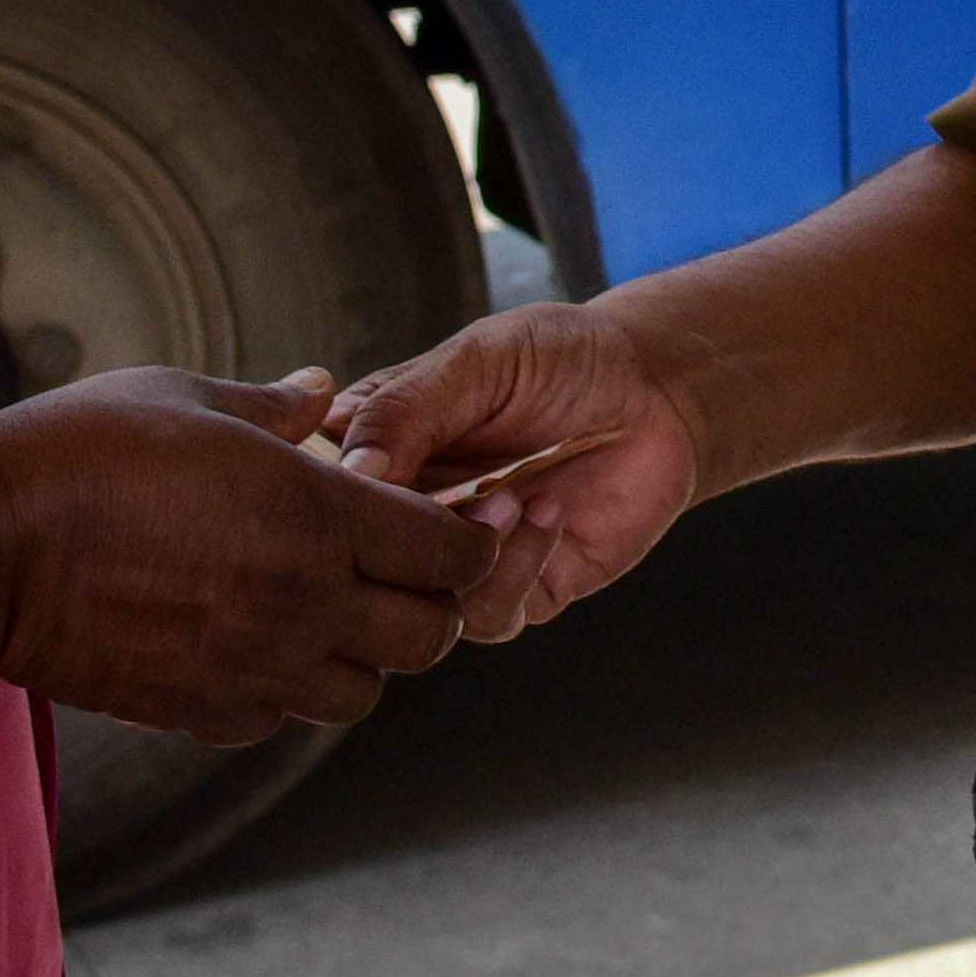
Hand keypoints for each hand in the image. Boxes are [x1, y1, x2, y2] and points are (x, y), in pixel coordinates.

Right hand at [0, 367, 489, 740]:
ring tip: (323, 613)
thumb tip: (325, 391)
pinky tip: (250, 645)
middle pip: (428, 638)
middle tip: (396, 573)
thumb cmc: (81, 453)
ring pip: (361, 694)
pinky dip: (282, 692)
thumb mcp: (189, 398)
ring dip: (360, 658)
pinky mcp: (200, 711)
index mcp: (318, 515)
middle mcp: (303, 602)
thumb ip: (275, 407)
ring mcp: (253, 667)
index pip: (451, 552)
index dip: (467, 538)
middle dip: (430, 606)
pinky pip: (276, 720)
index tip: (450, 522)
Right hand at [327, 302, 707, 643]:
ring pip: (416, 608)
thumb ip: (408, 407)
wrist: (659, 389)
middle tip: (448, 497)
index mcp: (377, 449)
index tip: (365, 479)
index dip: (327, 499)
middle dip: (396, 543)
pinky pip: (487, 617)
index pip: (316, 492)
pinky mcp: (518, 592)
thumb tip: (348, 472)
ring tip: (510, 496)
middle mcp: (410, 513)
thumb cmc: (563, 358)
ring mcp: (460, 558)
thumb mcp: (479, 358)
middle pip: (356, 568)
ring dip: (464, 557)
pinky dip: (514, 571)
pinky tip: (547, 511)